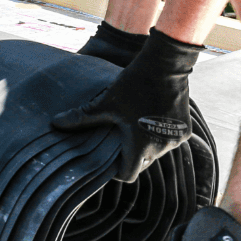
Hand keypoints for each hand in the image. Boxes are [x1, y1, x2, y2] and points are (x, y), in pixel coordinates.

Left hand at [52, 28, 204, 182]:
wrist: (166, 64)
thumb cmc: (134, 84)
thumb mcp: (106, 102)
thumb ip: (82, 118)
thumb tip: (55, 123)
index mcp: (141, 146)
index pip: (128, 175)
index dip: (116, 169)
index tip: (109, 156)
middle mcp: (161, 148)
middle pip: (141, 164)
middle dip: (130, 155)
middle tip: (119, 137)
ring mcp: (175, 139)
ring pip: (156, 152)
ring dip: (146, 144)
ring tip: (134, 125)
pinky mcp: (185, 130)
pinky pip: (168, 140)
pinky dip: (159, 134)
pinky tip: (150, 118)